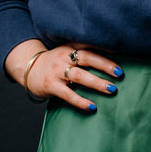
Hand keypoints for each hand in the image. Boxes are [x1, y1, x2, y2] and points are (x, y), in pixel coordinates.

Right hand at [5, 40, 122, 111]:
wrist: (29, 69)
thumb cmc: (55, 62)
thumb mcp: (67, 52)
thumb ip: (84, 54)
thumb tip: (112, 60)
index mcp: (70, 47)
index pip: (89, 45)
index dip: (105, 47)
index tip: (121, 52)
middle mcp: (64, 57)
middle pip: (88, 58)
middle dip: (105, 65)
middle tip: (120, 73)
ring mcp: (57, 71)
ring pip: (80, 76)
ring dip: (97, 83)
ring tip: (112, 89)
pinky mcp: (51, 85)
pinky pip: (68, 94)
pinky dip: (81, 101)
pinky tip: (92, 106)